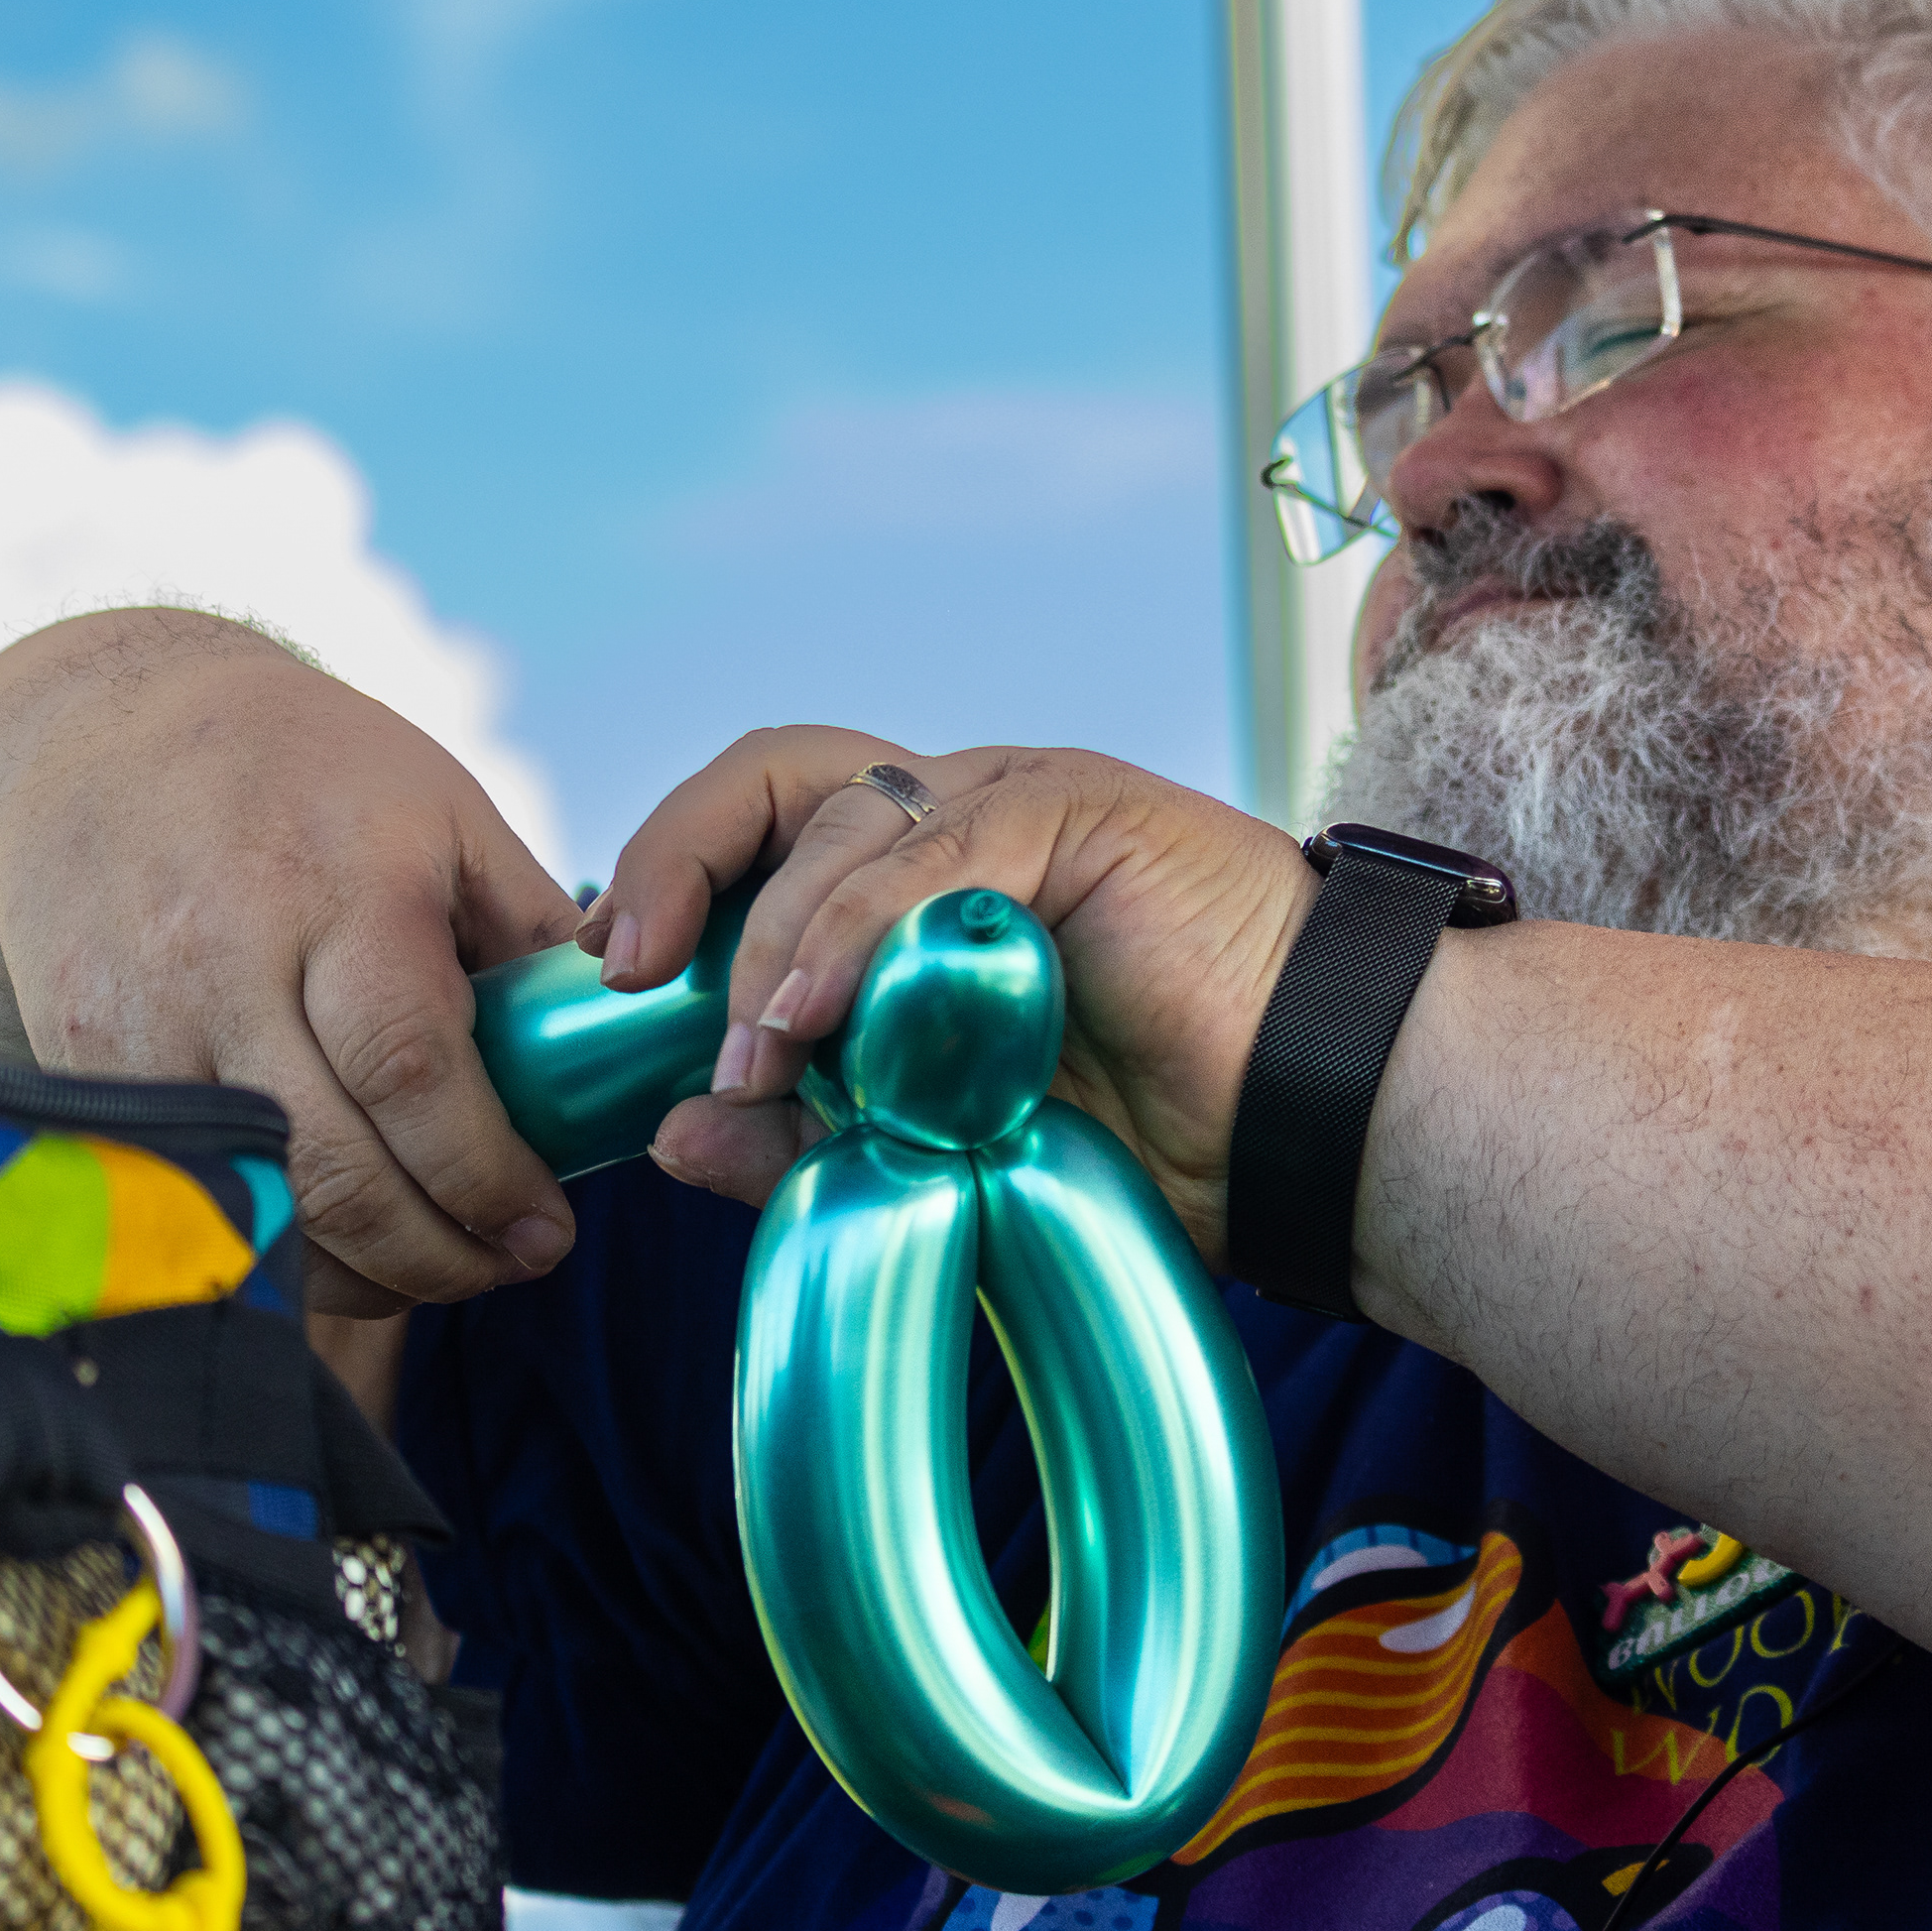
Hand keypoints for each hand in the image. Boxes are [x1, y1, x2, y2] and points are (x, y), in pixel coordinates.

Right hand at [0, 608, 583, 1317]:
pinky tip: (335, 1249)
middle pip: (333, 1169)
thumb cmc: (308, 772)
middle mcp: (223, 966)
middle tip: (512, 1264)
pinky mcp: (78, 1072)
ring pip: (254, 1208)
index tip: (548, 1224)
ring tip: (436, 1267)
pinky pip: (183, 1203)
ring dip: (358, 1273)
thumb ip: (528, 934)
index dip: (486, 1175)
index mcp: (338, 893)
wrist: (103, 738)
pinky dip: (267, 1248)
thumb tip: (619, 1051)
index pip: (413, 1075)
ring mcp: (136, 1028)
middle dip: (437, 1252)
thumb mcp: (446, 811)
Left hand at [586, 729, 1314, 1252]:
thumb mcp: (946, 1153)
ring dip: (769, 939)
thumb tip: (676, 1138)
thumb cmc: (1162, 1143)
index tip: (610, 990)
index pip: (764, 835)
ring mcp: (1024, 800)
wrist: (1321, 1131)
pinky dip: (853, 932)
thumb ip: (818, 1138)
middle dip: (674, 860)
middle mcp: (964, 816)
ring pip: (840, 817)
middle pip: (775, 777)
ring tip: (748, 1058)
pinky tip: (813, 1019)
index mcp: (925, 879)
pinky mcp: (1082, 813)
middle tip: (629, 975)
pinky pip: (934, 850)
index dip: (673, 888)